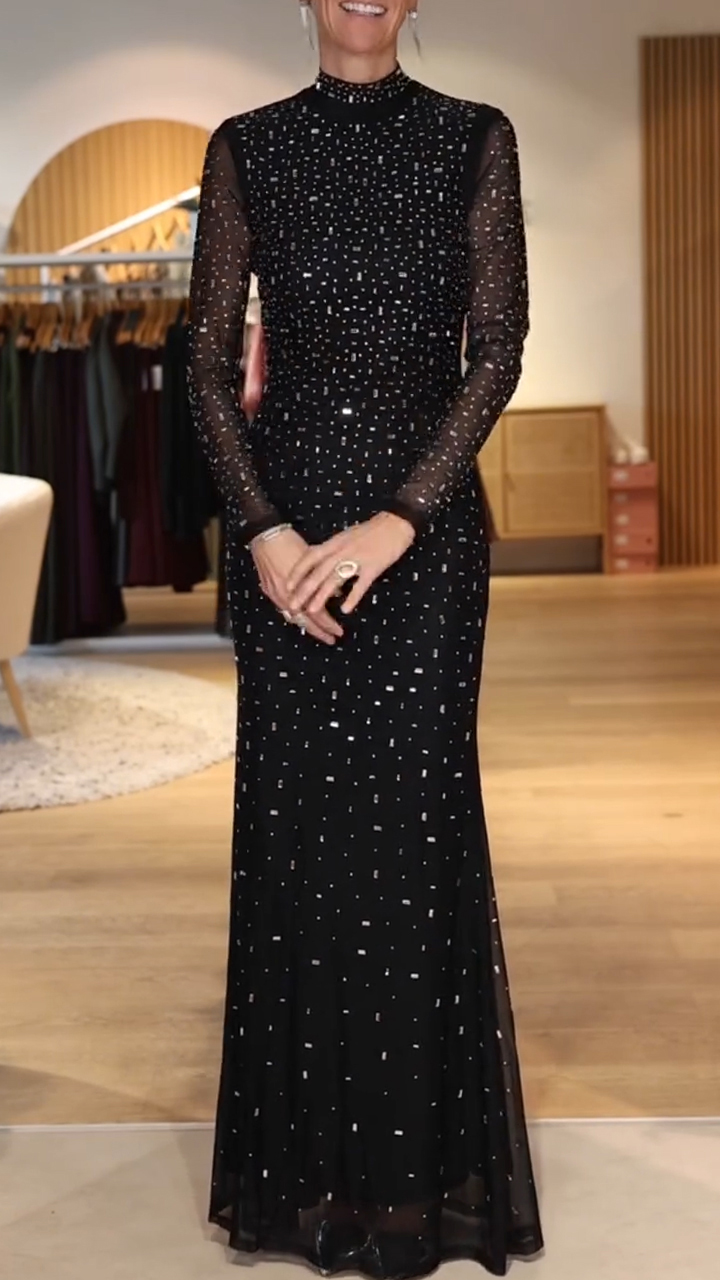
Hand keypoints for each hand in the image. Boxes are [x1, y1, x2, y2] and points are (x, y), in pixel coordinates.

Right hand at [251, 528, 343, 645]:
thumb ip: (324, 578)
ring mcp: (275, 594)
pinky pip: (282, 609)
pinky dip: (294, 616)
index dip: (329, 625)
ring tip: (318, 632)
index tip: (339, 631)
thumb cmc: (290, 543)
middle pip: (305, 621)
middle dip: (319, 632)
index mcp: (300, 588)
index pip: (317, 614)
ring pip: (293, 617)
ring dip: (306, 626)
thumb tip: (336, 593)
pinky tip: (300, 618)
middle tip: (331, 639)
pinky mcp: (268, 590)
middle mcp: (287, 595)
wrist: (266, 535)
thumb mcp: (313, 560)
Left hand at [286, 512, 415, 617]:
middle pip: (319, 572)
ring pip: (335, 579)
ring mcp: (358, 559)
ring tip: (312, 610)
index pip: (311, 557)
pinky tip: (345, 610)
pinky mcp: (373, 567)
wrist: (396, 523)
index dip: (298, 572)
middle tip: (293, 605)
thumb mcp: (347, 536)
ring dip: (322, 596)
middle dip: (304, 589)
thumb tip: (319, 560)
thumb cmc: (372, 531)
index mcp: (335, 542)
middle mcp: (343, 550)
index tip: (287, 585)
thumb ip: (334, 549)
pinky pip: (360, 585)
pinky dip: (352, 598)